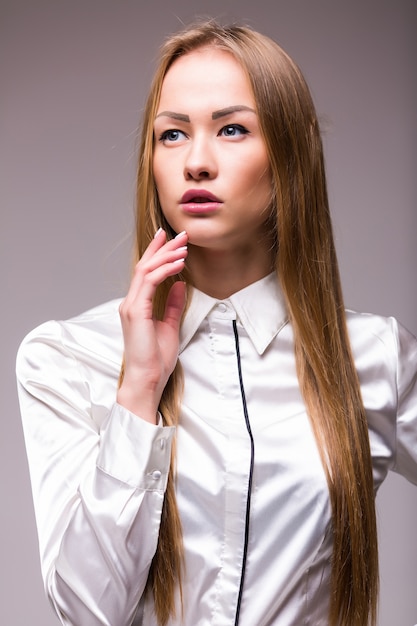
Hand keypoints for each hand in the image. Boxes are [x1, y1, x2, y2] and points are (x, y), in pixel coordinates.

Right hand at [117, 229, 187, 422]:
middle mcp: (130, 302)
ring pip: (146, 270)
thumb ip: (173, 305)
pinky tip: (179, 264)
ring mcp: (130, 306)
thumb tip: (180, 285)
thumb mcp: (170, 326)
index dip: (157, 253)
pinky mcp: (136, 311)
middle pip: (144, 266)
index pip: (145, 272)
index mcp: (137, 306)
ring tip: (184, 247)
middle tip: (181, 235)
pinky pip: (150, 282)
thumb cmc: (156, 359)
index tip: (170, 239)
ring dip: (166, 256)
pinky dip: (165, 270)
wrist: (148, 379)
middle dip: (163, 248)